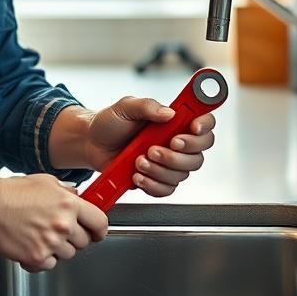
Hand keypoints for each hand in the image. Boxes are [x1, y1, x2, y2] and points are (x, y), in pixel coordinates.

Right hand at [0, 173, 107, 271]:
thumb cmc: (12, 192)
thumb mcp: (46, 182)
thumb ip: (66, 192)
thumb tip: (78, 197)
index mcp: (69, 204)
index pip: (100, 223)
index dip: (100, 229)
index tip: (97, 232)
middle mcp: (63, 225)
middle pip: (84, 242)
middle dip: (75, 237)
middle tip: (59, 230)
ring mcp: (51, 243)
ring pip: (68, 255)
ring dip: (58, 248)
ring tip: (41, 234)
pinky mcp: (37, 257)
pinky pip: (50, 265)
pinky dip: (43, 258)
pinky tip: (32, 243)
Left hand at [85, 96, 216, 198]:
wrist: (91, 143)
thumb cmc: (110, 122)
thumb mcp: (126, 107)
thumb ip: (147, 106)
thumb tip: (169, 112)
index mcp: (174, 121)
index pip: (205, 124)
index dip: (205, 126)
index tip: (192, 128)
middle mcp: (175, 142)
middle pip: (198, 155)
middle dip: (177, 155)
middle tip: (154, 149)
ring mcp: (168, 162)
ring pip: (182, 174)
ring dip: (160, 170)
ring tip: (138, 161)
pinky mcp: (157, 179)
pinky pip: (167, 189)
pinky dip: (153, 185)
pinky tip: (137, 176)